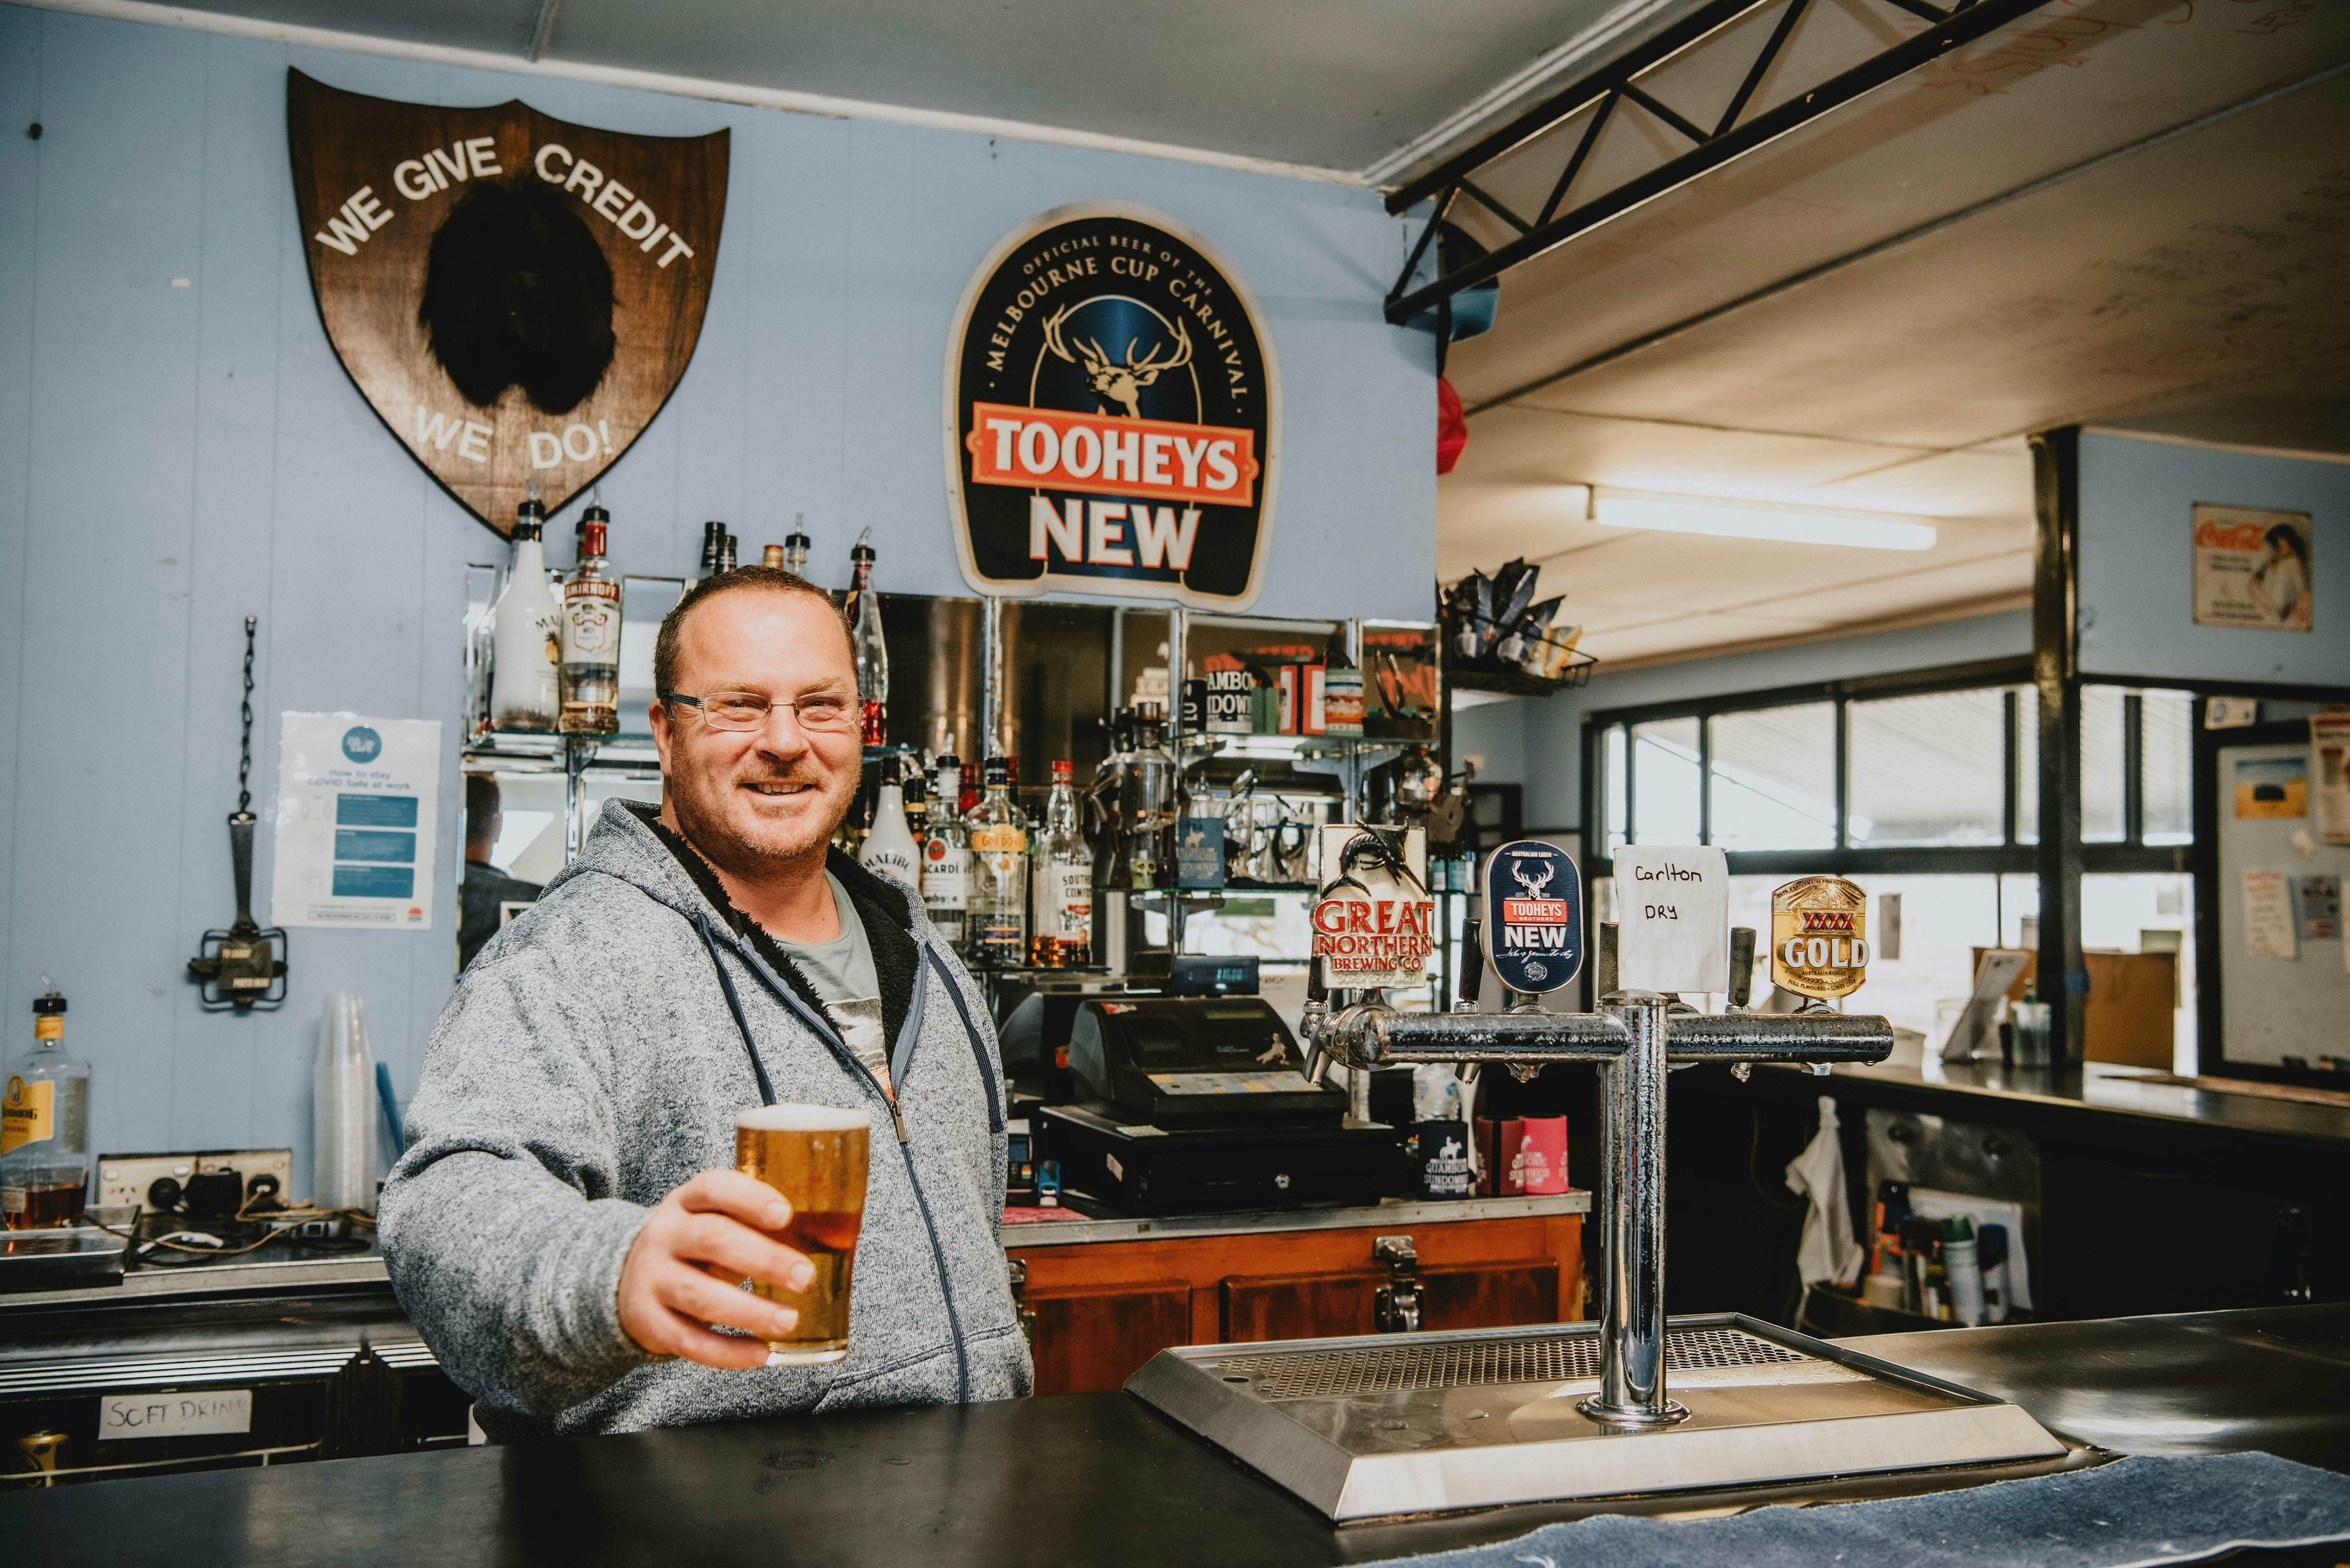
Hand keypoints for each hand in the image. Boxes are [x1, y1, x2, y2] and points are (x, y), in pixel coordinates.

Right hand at [617, 1169, 814, 1367]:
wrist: (624, 1279)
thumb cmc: (697, 1247)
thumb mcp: (717, 1222)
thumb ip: (761, 1227)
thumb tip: (838, 1239)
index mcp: (687, 1202)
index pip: (713, 1188)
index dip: (750, 1198)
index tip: (786, 1214)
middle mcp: (665, 1235)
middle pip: (711, 1239)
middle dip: (763, 1258)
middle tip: (805, 1277)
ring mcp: (651, 1279)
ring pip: (698, 1294)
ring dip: (748, 1310)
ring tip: (789, 1321)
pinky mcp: (647, 1322)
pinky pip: (687, 1340)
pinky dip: (726, 1352)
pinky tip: (760, 1354)